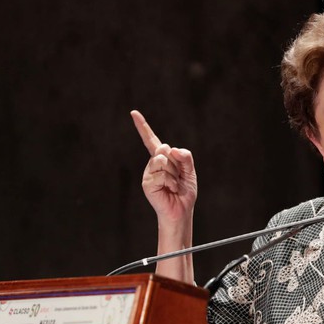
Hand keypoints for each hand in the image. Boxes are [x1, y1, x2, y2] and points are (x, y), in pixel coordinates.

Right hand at [131, 110, 196, 224]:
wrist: (182, 210)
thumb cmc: (185, 191)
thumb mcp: (190, 171)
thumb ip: (185, 157)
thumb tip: (172, 149)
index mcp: (162, 159)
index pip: (152, 140)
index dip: (143, 127)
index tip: (133, 113)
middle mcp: (153, 164)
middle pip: (164, 149)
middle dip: (177, 163)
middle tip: (178, 178)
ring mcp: (149, 173)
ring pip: (163, 160)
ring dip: (174, 174)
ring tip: (174, 185)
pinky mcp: (147, 183)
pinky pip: (162, 174)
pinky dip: (171, 182)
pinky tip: (170, 190)